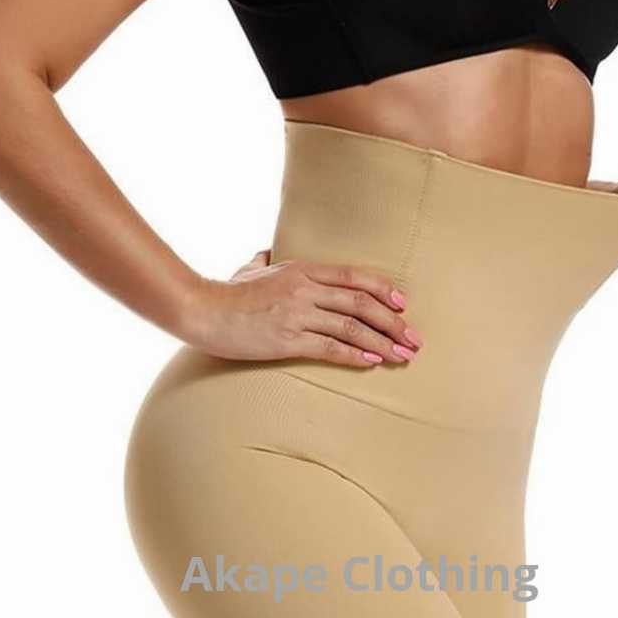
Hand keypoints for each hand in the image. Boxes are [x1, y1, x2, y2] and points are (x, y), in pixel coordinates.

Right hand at [185, 251, 421, 366]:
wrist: (203, 312)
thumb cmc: (226, 293)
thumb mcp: (249, 270)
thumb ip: (264, 261)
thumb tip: (265, 255)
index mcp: (302, 269)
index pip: (355, 276)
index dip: (385, 290)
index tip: (405, 305)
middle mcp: (305, 288)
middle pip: (362, 302)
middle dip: (394, 323)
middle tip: (414, 339)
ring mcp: (297, 314)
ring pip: (352, 326)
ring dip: (383, 342)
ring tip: (402, 356)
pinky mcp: (287, 339)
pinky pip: (331, 347)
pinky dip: (356, 355)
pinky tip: (373, 362)